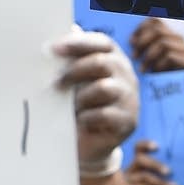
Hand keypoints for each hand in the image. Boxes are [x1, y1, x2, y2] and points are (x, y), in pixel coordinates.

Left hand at [55, 30, 138, 163]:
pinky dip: (87, 118)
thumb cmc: (78, 106)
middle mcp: (127, 76)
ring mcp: (130, 99)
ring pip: (104, 88)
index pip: (102, 42)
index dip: (78, 43)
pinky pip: (105, 114)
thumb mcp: (74, 81)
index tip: (53, 49)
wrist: (88, 144)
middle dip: (74, 71)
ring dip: (80, 97)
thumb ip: (68, 61)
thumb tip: (55, 41)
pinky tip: (79, 122)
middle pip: (103, 62)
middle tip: (54, 83)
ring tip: (69, 108)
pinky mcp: (129, 121)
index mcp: (114, 59)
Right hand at [124, 140, 176, 184]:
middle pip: (139, 160)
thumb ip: (159, 174)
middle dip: (155, 164)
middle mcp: (127, 172)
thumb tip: (176, 169)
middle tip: (169, 171)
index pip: (137, 149)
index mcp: (134, 166)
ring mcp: (126, 183)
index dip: (145, 145)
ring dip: (162, 182)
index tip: (157, 147)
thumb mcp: (151, 184)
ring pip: (145, 177)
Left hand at [130, 18, 183, 73]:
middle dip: (143, 43)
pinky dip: (159, 65)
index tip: (131, 42)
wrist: (169, 95)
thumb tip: (130, 39)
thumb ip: (141, 45)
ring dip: (149, 57)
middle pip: (158, 30)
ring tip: (143, 69)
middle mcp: (178, 39)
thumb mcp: (145, 57)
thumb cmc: (153, 76)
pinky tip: (155, 72)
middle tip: (134, 57)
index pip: (156, 21)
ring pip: (163, 43)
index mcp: (168, 34)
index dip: (141, 29)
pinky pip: (169, 56)